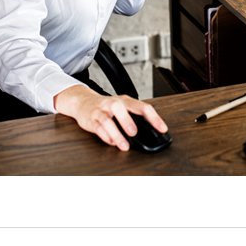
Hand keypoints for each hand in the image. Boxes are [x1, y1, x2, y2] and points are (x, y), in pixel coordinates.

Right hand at [53, 84, 167, 151]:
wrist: (83, 102)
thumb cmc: (108, 107)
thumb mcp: (123, 108)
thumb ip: (135, 118)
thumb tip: (150, 133)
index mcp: (125, 101)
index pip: (142, 106)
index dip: (154, 118)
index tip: (162, 128)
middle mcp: (113, 104)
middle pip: (119, 108)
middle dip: (127, 121)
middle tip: (134, 133)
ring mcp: (101, 111)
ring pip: (107, 120)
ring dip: (116, 134)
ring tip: (124, 145)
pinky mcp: (90, 120)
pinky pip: (97, 128)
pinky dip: (105, 137)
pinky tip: (112, 142)